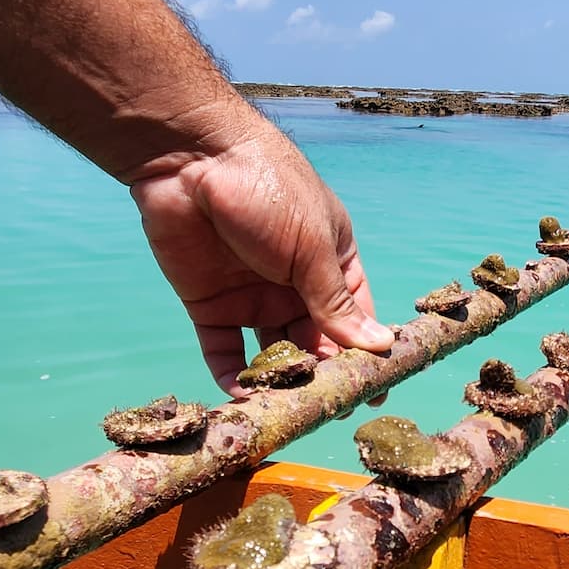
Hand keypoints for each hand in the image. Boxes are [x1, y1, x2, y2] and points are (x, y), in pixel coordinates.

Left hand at [129, 122, 392, 395]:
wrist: (189, 157)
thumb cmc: (268, 188)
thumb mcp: (311, 247)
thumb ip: (336, 302)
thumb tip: (380, 348)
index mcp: (331, 262)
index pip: (356, 319)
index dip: (365, 356)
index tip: (372, 392)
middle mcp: (295, 284)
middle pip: (315, 343)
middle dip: (320, 377)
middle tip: (325, 411)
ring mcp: (252, 296)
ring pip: (271, 354)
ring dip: (279, 383)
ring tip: (286, 411)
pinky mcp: (210, 305)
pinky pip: (224, 351)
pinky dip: (233, 377)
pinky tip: (243, 398)